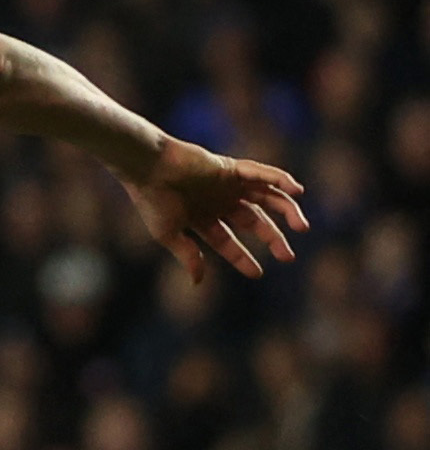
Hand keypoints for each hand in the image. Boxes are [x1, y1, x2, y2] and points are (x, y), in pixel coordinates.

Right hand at [122, 138, 306, 282]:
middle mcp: (219, 201)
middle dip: (272, 239)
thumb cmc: (152, 200)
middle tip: (288, 258)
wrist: (147, 167)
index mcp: (202, 218)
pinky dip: (281, 179)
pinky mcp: (233, 168)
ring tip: (302, 228)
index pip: (228, 241)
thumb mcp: (169, 234)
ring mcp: (228, 184)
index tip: (258, 273)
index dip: (242, 258)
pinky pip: (263, 174)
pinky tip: (297, 191)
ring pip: (266, 197)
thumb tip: (198, 282)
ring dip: (286, 210)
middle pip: (254, 221)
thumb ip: (188, 255)